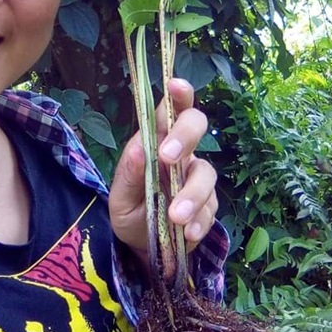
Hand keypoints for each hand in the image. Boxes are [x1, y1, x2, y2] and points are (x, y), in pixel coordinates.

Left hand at [108, 79, 217, 263]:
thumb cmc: (130, 211)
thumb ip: (129, 175)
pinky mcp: (208, 206)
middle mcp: (181, 155)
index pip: (170, 110)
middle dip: (185, 135)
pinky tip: (187, 233)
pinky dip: (200, 221)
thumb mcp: (120, 197)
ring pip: (207, 173)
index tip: (175, 85)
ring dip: (192, 194)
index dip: (179, 93)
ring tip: (175, 217)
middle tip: (167, 158)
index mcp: (157, 143)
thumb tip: (138, 149)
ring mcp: (197, 179)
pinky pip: (211, 209)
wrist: (142, 247)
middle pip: (196, 126)